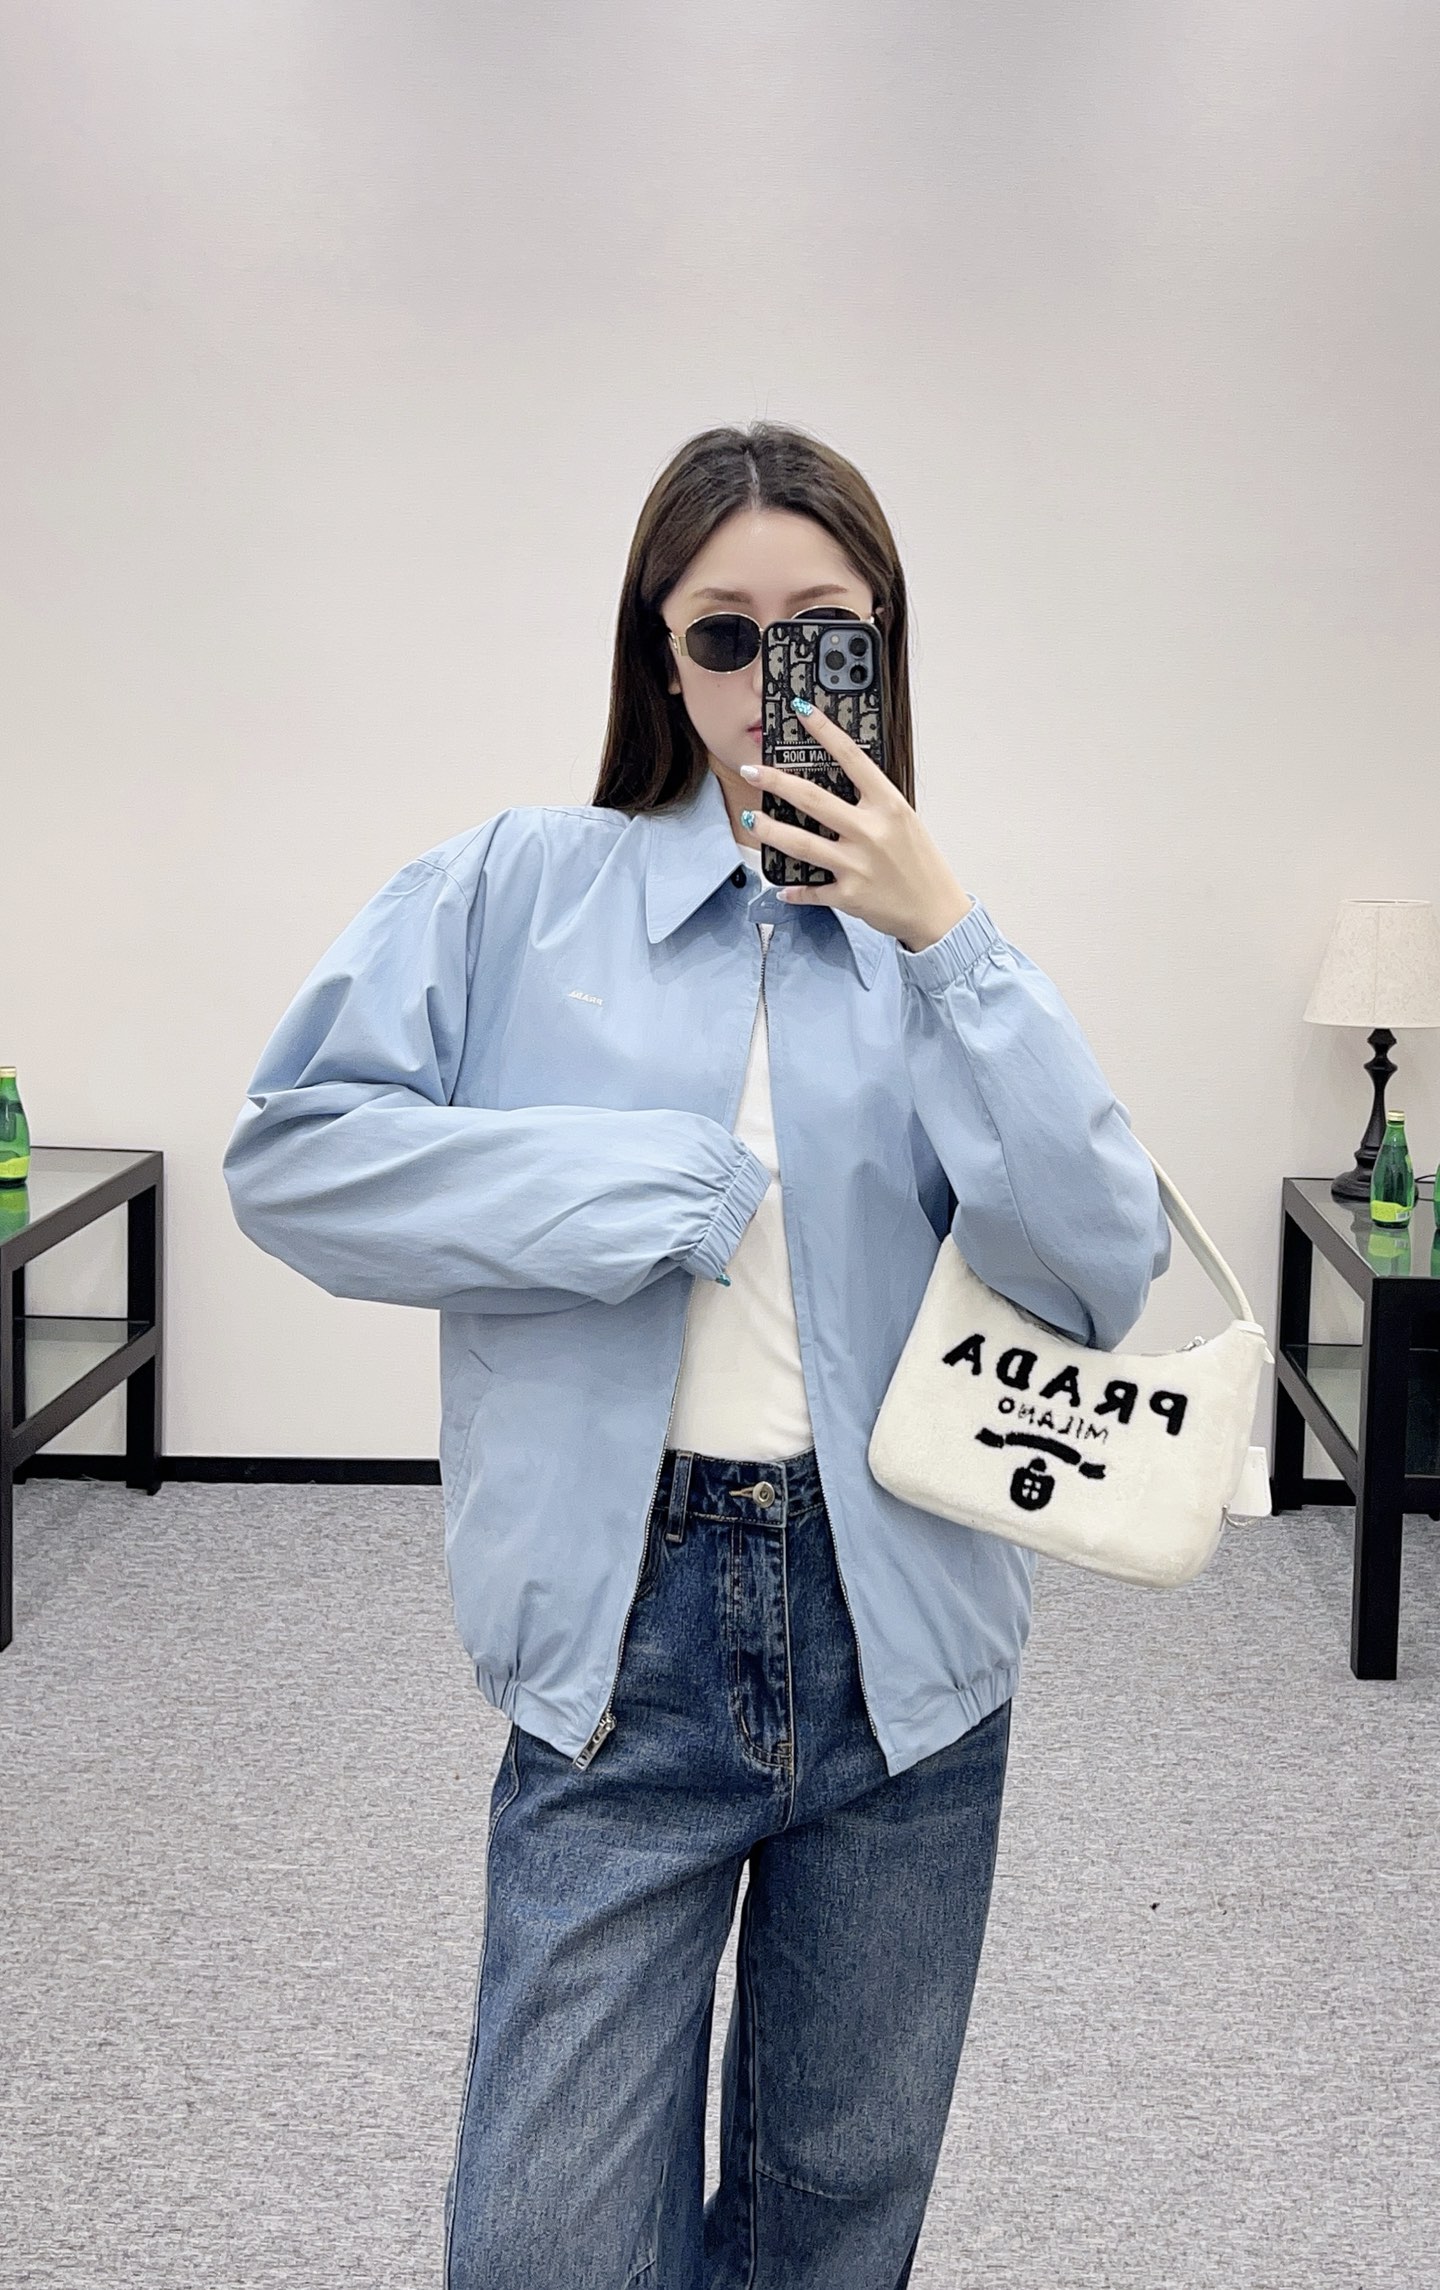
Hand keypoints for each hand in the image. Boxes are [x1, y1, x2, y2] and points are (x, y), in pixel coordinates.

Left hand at [739, 700, 972, 952]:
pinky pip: (811, 890)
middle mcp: (871, 831)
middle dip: (775, 782)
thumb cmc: (920, 863)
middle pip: (812, 799)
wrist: (936, 911)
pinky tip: (782, 885)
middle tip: (751, 770)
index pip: (851, 757)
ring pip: (800, 843)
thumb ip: (872, 802)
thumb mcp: (903, 820)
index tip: (801, 710)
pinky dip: (794, 889)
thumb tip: (835, 783)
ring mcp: (858, 864)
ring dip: (769, 830)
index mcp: (888, 805)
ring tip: (750, 819)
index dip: (824, 730)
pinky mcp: (848, 895)